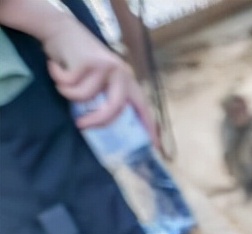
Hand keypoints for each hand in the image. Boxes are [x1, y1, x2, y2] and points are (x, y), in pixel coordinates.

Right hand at [40, 16, 158, 147]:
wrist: (61, 30)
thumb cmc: (80, 62)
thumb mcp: (98, 81)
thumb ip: (104, 97)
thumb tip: (104, 127)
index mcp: (127, 82)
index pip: (143, 107)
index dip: (149, 127)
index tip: (154, 146)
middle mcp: (121, 74)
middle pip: (114, 107)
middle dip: (96, 120)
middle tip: (81, 126)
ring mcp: (106, 67)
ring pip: (83, 96)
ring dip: (66, 92)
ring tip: (63, 81)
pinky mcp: (88, 61)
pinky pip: (69, 84)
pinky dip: (58, 79)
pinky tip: (57, 67)